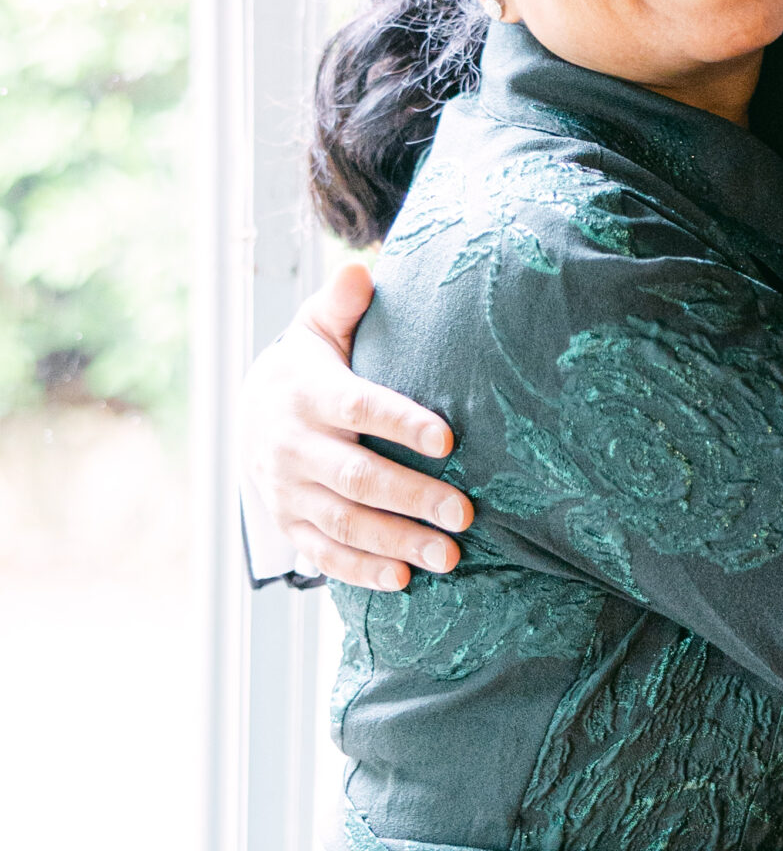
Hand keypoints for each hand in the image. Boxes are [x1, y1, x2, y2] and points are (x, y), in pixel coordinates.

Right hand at [239, 262, 470, 589]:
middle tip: (465, 514)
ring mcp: (289, 491)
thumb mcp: (319, 330)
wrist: (249, 413)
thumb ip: (342, 305)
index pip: (359, 408)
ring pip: (345, 522)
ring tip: (451, 555)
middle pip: (358, 476)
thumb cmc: (309, 367)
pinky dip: (363, 571)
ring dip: (398, 542)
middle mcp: (294, 446)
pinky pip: (326, 555)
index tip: (448, 439)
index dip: (401, 423)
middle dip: (413, 497)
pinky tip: (405, 579)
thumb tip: (362, 272)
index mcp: (309, 394)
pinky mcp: (290, 524)